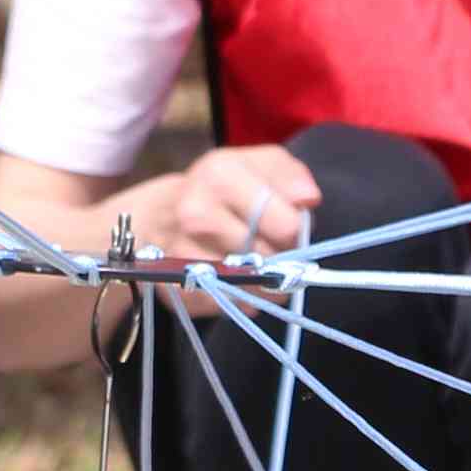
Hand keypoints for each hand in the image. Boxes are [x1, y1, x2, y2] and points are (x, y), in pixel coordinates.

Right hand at [142, 145, 321, 289]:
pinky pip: (228, 304)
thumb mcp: (259, 166)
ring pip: (251, 286)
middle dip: (278, 257)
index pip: (287, 226)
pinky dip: (238, 297)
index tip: (286, 226)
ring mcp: (181, 255)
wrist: (163, 215)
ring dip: (261, 282)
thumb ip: (289, 175)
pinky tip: (232, 277)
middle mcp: (195, 215)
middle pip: (269, 259)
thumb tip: (308, 199)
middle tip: (268, 245)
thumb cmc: (223, 190)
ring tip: (252, 262)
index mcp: (219, 177)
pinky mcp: (177, 289)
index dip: (295, 231)